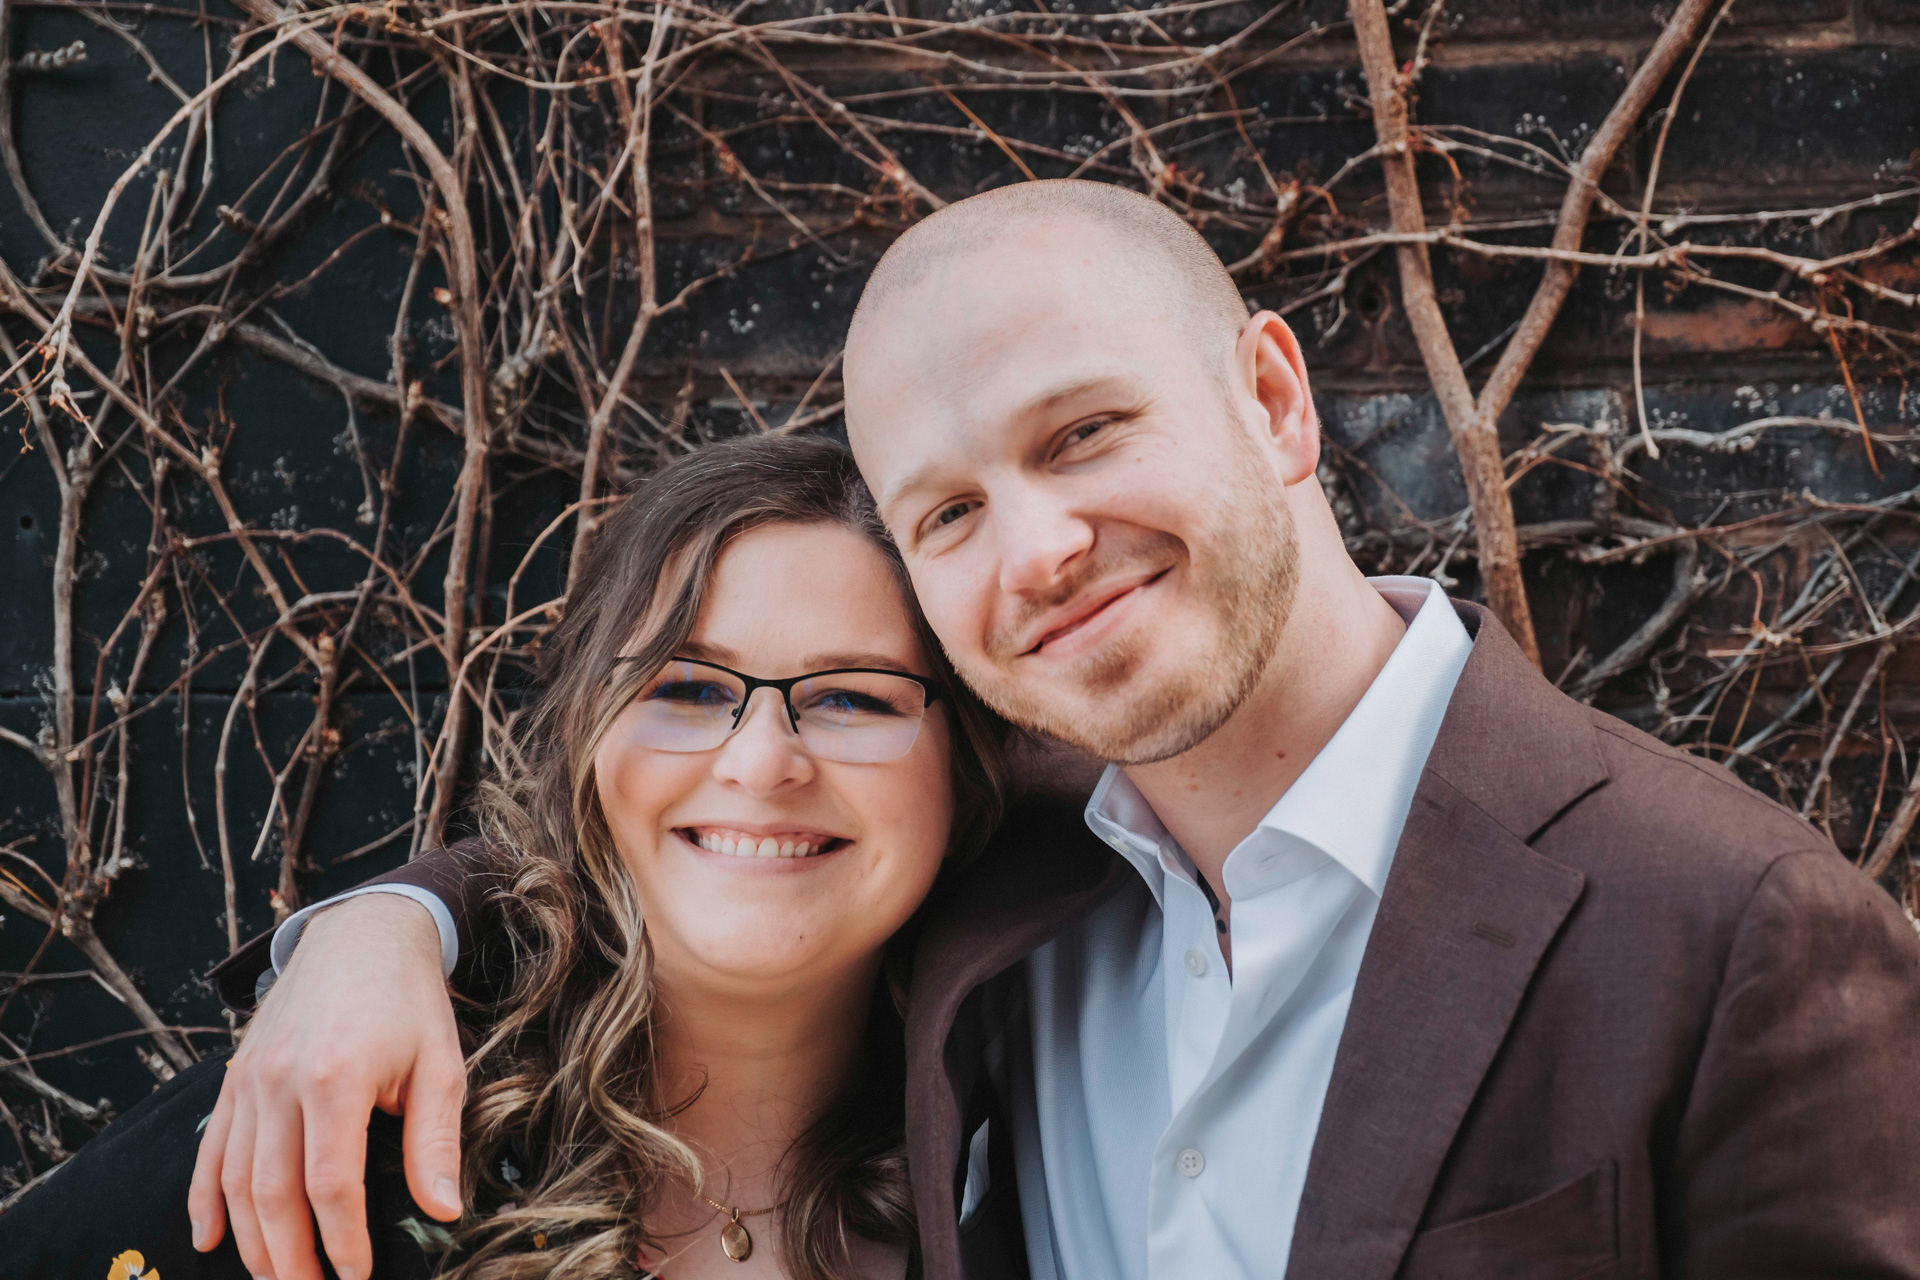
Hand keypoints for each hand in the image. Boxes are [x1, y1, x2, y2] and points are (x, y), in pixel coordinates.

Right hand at [189, 894, 464, 1279]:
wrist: (361, 933)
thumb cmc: (408, 1000)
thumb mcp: (440, 1063)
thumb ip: (433, 1140)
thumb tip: (442, 1210)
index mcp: (335, 1078)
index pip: (330, 1185)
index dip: (342, 1240)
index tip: (357, 1275)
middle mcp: (280, 1082)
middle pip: (273, 1194)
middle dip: (289, 1258)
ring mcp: (249, 1079)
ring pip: (237, 1179)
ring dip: (251, 1240)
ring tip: (275, 1278)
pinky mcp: (234, 1076)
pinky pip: (211, 1149)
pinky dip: (205, 1198)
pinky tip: (210, 1238)